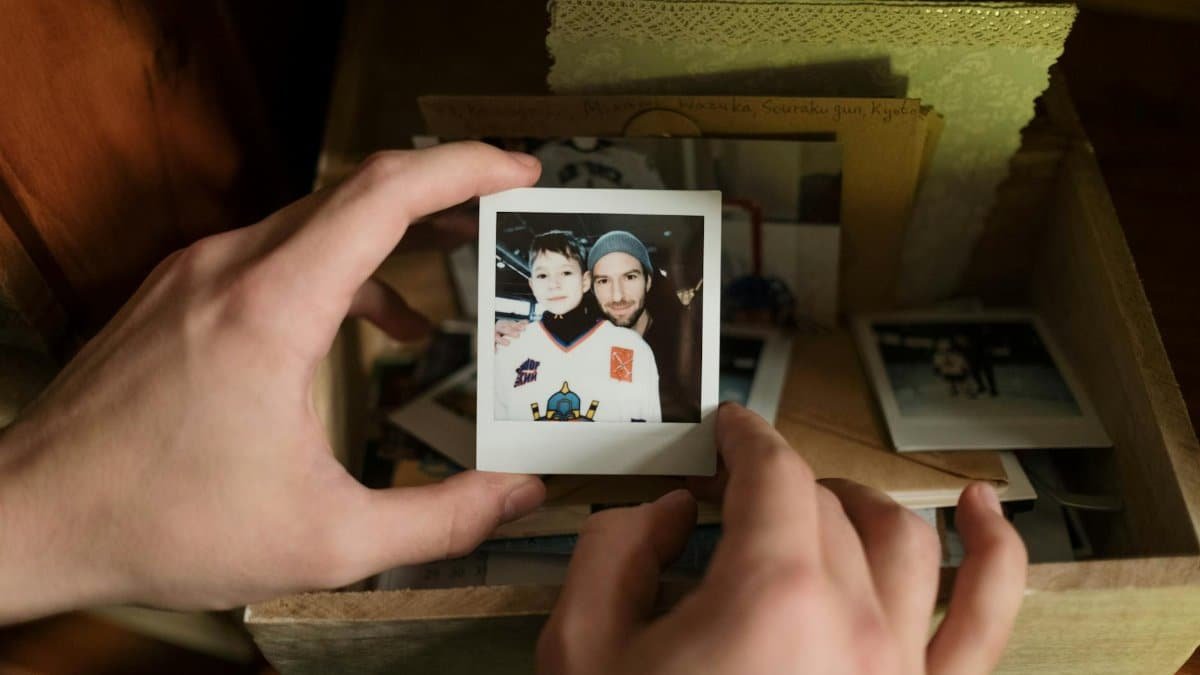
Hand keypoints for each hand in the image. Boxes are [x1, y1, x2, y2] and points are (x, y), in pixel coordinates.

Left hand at [0, 142, 546, 623]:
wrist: (29, 518)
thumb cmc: (161, 524)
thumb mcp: (326, 540)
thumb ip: (439, 519)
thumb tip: (517, 496)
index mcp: (272, 308)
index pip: (384, 193)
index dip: (464, 169)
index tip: (519, 172)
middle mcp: (229, 268)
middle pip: (356, 191)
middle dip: (441, 195)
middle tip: (502, 214)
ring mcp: (195, 273)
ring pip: (314, 219)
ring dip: (388, 236)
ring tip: (446, 269)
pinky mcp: (177, 292)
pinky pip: (275, 250)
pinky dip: (336, 267)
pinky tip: (364, 324)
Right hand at [537, 404, 1026, 673]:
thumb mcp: (582, 650)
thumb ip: (615, 549)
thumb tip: (672, 511)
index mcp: (770, 597)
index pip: (773, 474)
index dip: (745, 437)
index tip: (728, 430)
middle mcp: (853, 622)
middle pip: (826, 507)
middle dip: (777, 484)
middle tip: (737, 491)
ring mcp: (903, 669)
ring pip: (905, 540)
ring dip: (859, 505)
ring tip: (824, 499)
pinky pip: (988, 618)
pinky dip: (998, 554)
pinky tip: (987, 513)